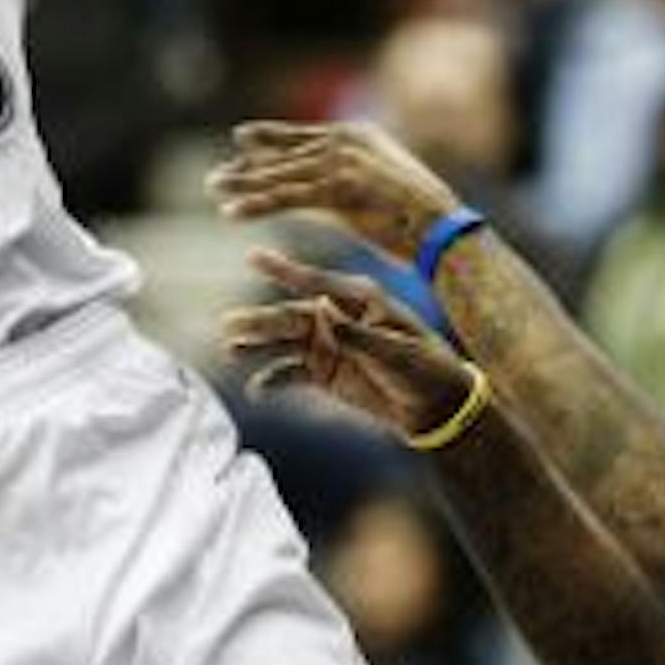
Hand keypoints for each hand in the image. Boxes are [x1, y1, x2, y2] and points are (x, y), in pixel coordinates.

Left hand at [209, 118, 460, 261]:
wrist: (441, 229)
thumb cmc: (413, 219)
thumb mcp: (372, 188)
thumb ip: (339, 181)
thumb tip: (306, 190)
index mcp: (359, 134)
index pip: (303, 135)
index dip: (269, 139)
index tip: (241, 140)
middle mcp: (348, 140)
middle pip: (286, 153)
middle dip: (248, 166)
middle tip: (216, 179)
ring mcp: (343, 161)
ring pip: (281, 174)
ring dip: (243, 184)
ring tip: (214, 191)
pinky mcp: (338, 187)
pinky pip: (287, 197)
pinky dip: (256, 205)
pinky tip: (232, 214)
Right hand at [222, 250, 474, 437]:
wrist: (436, 406)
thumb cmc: (424, 368)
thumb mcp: (395, 350)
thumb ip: (356, 333)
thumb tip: (320, 307)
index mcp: (359, 299)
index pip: (315, 283)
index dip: (283, 271)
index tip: (253, 258)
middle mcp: (337, 317)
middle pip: (290, 315)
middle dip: (259, 320)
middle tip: (228, 324)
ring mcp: (329, 344)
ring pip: (284, 342)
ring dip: (257, 346)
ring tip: (230, 351)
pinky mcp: (325, 372)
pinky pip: (291, 373)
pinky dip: (272, 379)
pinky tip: (256, 388)